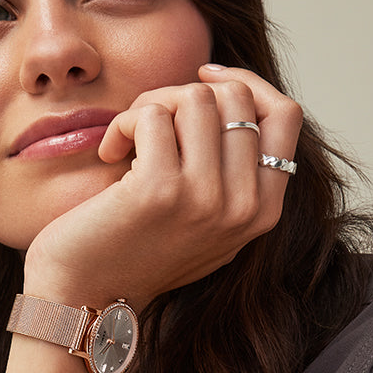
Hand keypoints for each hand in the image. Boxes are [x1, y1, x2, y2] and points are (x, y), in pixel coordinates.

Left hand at [24, 65, 302, 310]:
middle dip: (184, 93)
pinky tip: (110, 154)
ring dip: (152, 105)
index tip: (203, 78)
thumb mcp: (207, 219)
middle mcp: (243, 208)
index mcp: (263, 212)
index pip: (284, 115)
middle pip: (235, 98)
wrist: (87, 295)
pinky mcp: (160, 190)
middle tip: (149, 122)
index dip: (246, 82)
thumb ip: (235, 173)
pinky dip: (124, 124)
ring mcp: (206, 199)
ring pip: (196, 98)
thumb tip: (237, 93)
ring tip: (129, 140)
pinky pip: (151, 114)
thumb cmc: (138, 250)